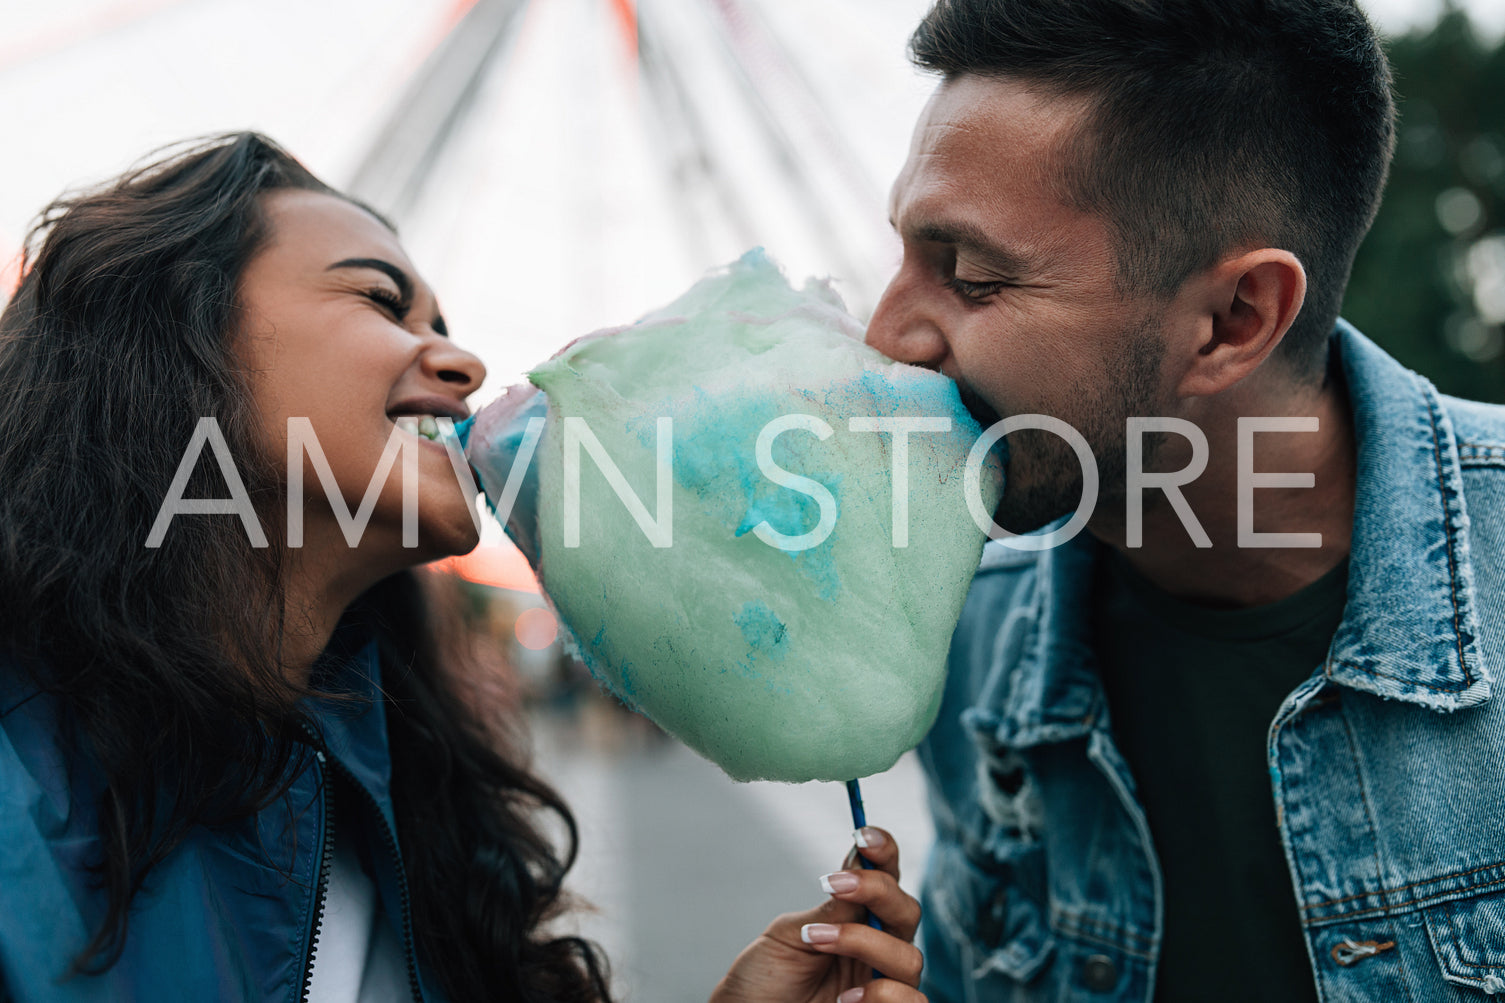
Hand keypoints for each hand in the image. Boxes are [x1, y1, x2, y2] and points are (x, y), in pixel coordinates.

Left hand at [710, 827, 925, 1002]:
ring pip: (909, 957)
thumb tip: (861, 863)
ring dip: (862, 943)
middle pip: (907, 910)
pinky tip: (845, 1000)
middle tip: (834, 884)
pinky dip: (882, 996)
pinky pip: (912, 1000)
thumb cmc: (764, 983)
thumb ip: (832, 909)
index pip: (886, 878)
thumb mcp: (792, 935)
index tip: (863, 834)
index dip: (884, 852)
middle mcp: (877, 948)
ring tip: (817, 942)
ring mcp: (884, 983)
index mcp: (857, 919)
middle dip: (877, 890)